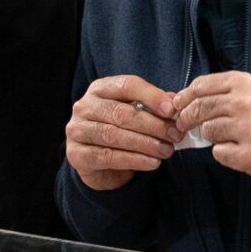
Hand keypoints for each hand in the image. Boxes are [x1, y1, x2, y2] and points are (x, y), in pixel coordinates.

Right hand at [66, 75, 180, 191]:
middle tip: (174, 135)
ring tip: (166, 151)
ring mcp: (77, 130)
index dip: (151, 96)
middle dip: (153, 125)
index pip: (127, 85)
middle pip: (121, 113)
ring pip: (113, 135)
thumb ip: (153, 106)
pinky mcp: (77, 154)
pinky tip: (152, 163)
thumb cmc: (121, 133)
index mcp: (100, 89)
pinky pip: (107, 157)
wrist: (100, 166)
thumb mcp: (137, 115)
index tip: (171, 110)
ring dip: (145, 144)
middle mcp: (84, 106)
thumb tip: (173, 101)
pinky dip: (133, 160)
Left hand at [175, 72, 250, 185]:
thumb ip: (230, 94)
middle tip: (183, 126)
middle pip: (197, 108)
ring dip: (212, 137)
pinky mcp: (247, 154)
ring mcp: (244, 129)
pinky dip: (226, 154)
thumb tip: (191, 100)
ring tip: (229, 138)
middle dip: (185, 119)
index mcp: (244, 84)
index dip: (184, 97)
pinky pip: (219, 153)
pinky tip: (240, 152)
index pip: (201, 86)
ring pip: (207, 131)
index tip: (178, 105)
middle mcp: (242, 102)